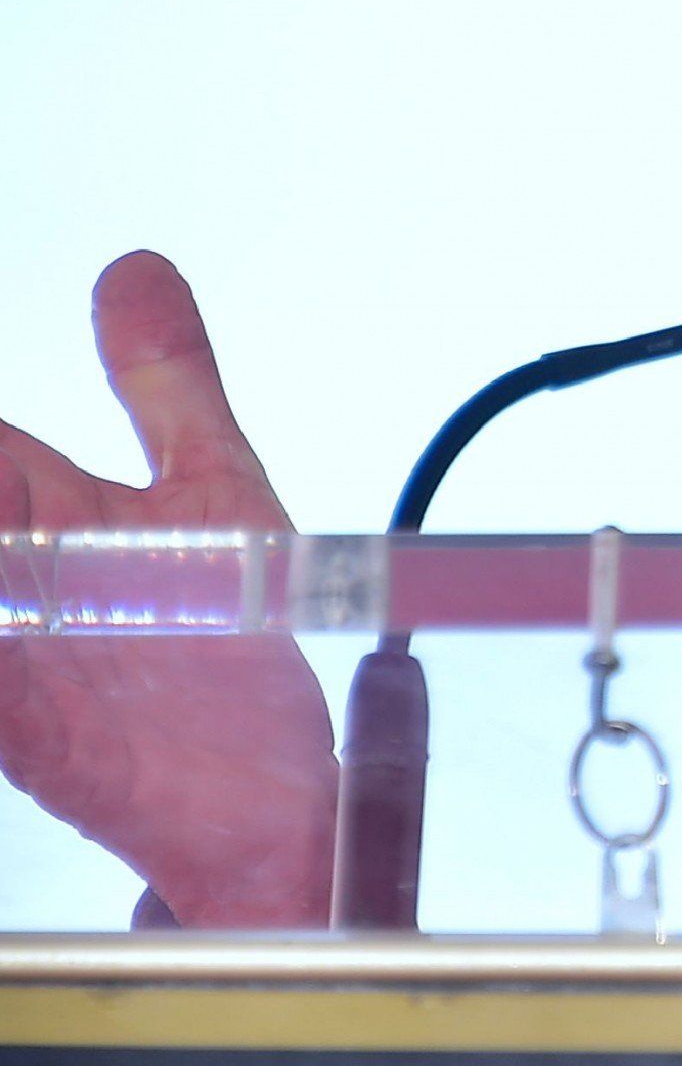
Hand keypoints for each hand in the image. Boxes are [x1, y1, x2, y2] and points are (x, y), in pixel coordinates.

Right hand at [0, 254, 336, 925]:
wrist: (270, 796)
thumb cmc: (226, 647)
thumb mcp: (210, 486)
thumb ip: (167, 382)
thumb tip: (132, 269)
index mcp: (27, 498)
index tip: (1, 454)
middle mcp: (3, 567)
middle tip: (14, 497)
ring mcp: (6, 643)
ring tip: (14, 533)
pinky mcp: (21, 724)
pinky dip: (2, 642)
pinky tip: (16, 605)